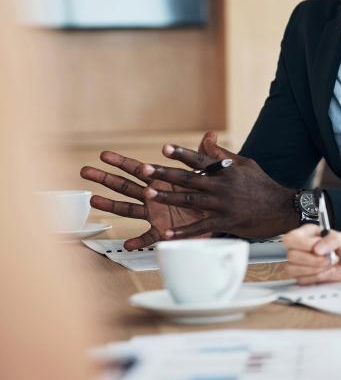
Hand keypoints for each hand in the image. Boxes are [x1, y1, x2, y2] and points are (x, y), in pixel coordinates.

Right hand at [81, 150, 207, 249]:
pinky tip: (127, 244)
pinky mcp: (163, 229)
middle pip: (125, 186)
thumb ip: (204, 155)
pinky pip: (149, 237)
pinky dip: (138, 241)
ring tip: (93, 200)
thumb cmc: (206, 192)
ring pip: (128, 209)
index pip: (137, 169)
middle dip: (105, 178)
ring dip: (111, 205)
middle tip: (85, 170)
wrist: (217, 213)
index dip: (121, 162)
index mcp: (160, 181)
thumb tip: (211, 134)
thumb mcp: (206, 172)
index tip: (104, 154)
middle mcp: (153, 196)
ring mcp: (154, 213)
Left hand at [139, 134, 295, 239]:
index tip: (165, 148)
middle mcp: (223, 186)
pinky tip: (166, 233)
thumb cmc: (263, 185)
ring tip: (149, 194)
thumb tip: (207, 139)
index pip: (200, 159)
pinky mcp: (226, 221)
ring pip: (191, 200)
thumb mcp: (246, 164)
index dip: (182, 154)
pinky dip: (183, 231)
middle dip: (165, 174)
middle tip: (145, 169)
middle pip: (189, 179)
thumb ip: (223, 154)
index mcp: (227, 170)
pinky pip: (200, 227)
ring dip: (169, 197)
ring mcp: (224, 204)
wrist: (283, 208)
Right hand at [282, 225, 340, 283]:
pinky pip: (302, 280)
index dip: (302, 245)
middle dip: (313, 260)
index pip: (290, 239)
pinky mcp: (306, 276)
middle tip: (329, 258)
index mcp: (307, 233)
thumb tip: (316, 249)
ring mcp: (302, 262)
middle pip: (291, 256)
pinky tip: (328, 272)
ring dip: (314, 270)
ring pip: (293, 270)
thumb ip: (331, 239)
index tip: (318, 248)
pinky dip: (317, 278)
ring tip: (329, 264)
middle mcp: (302, 247)